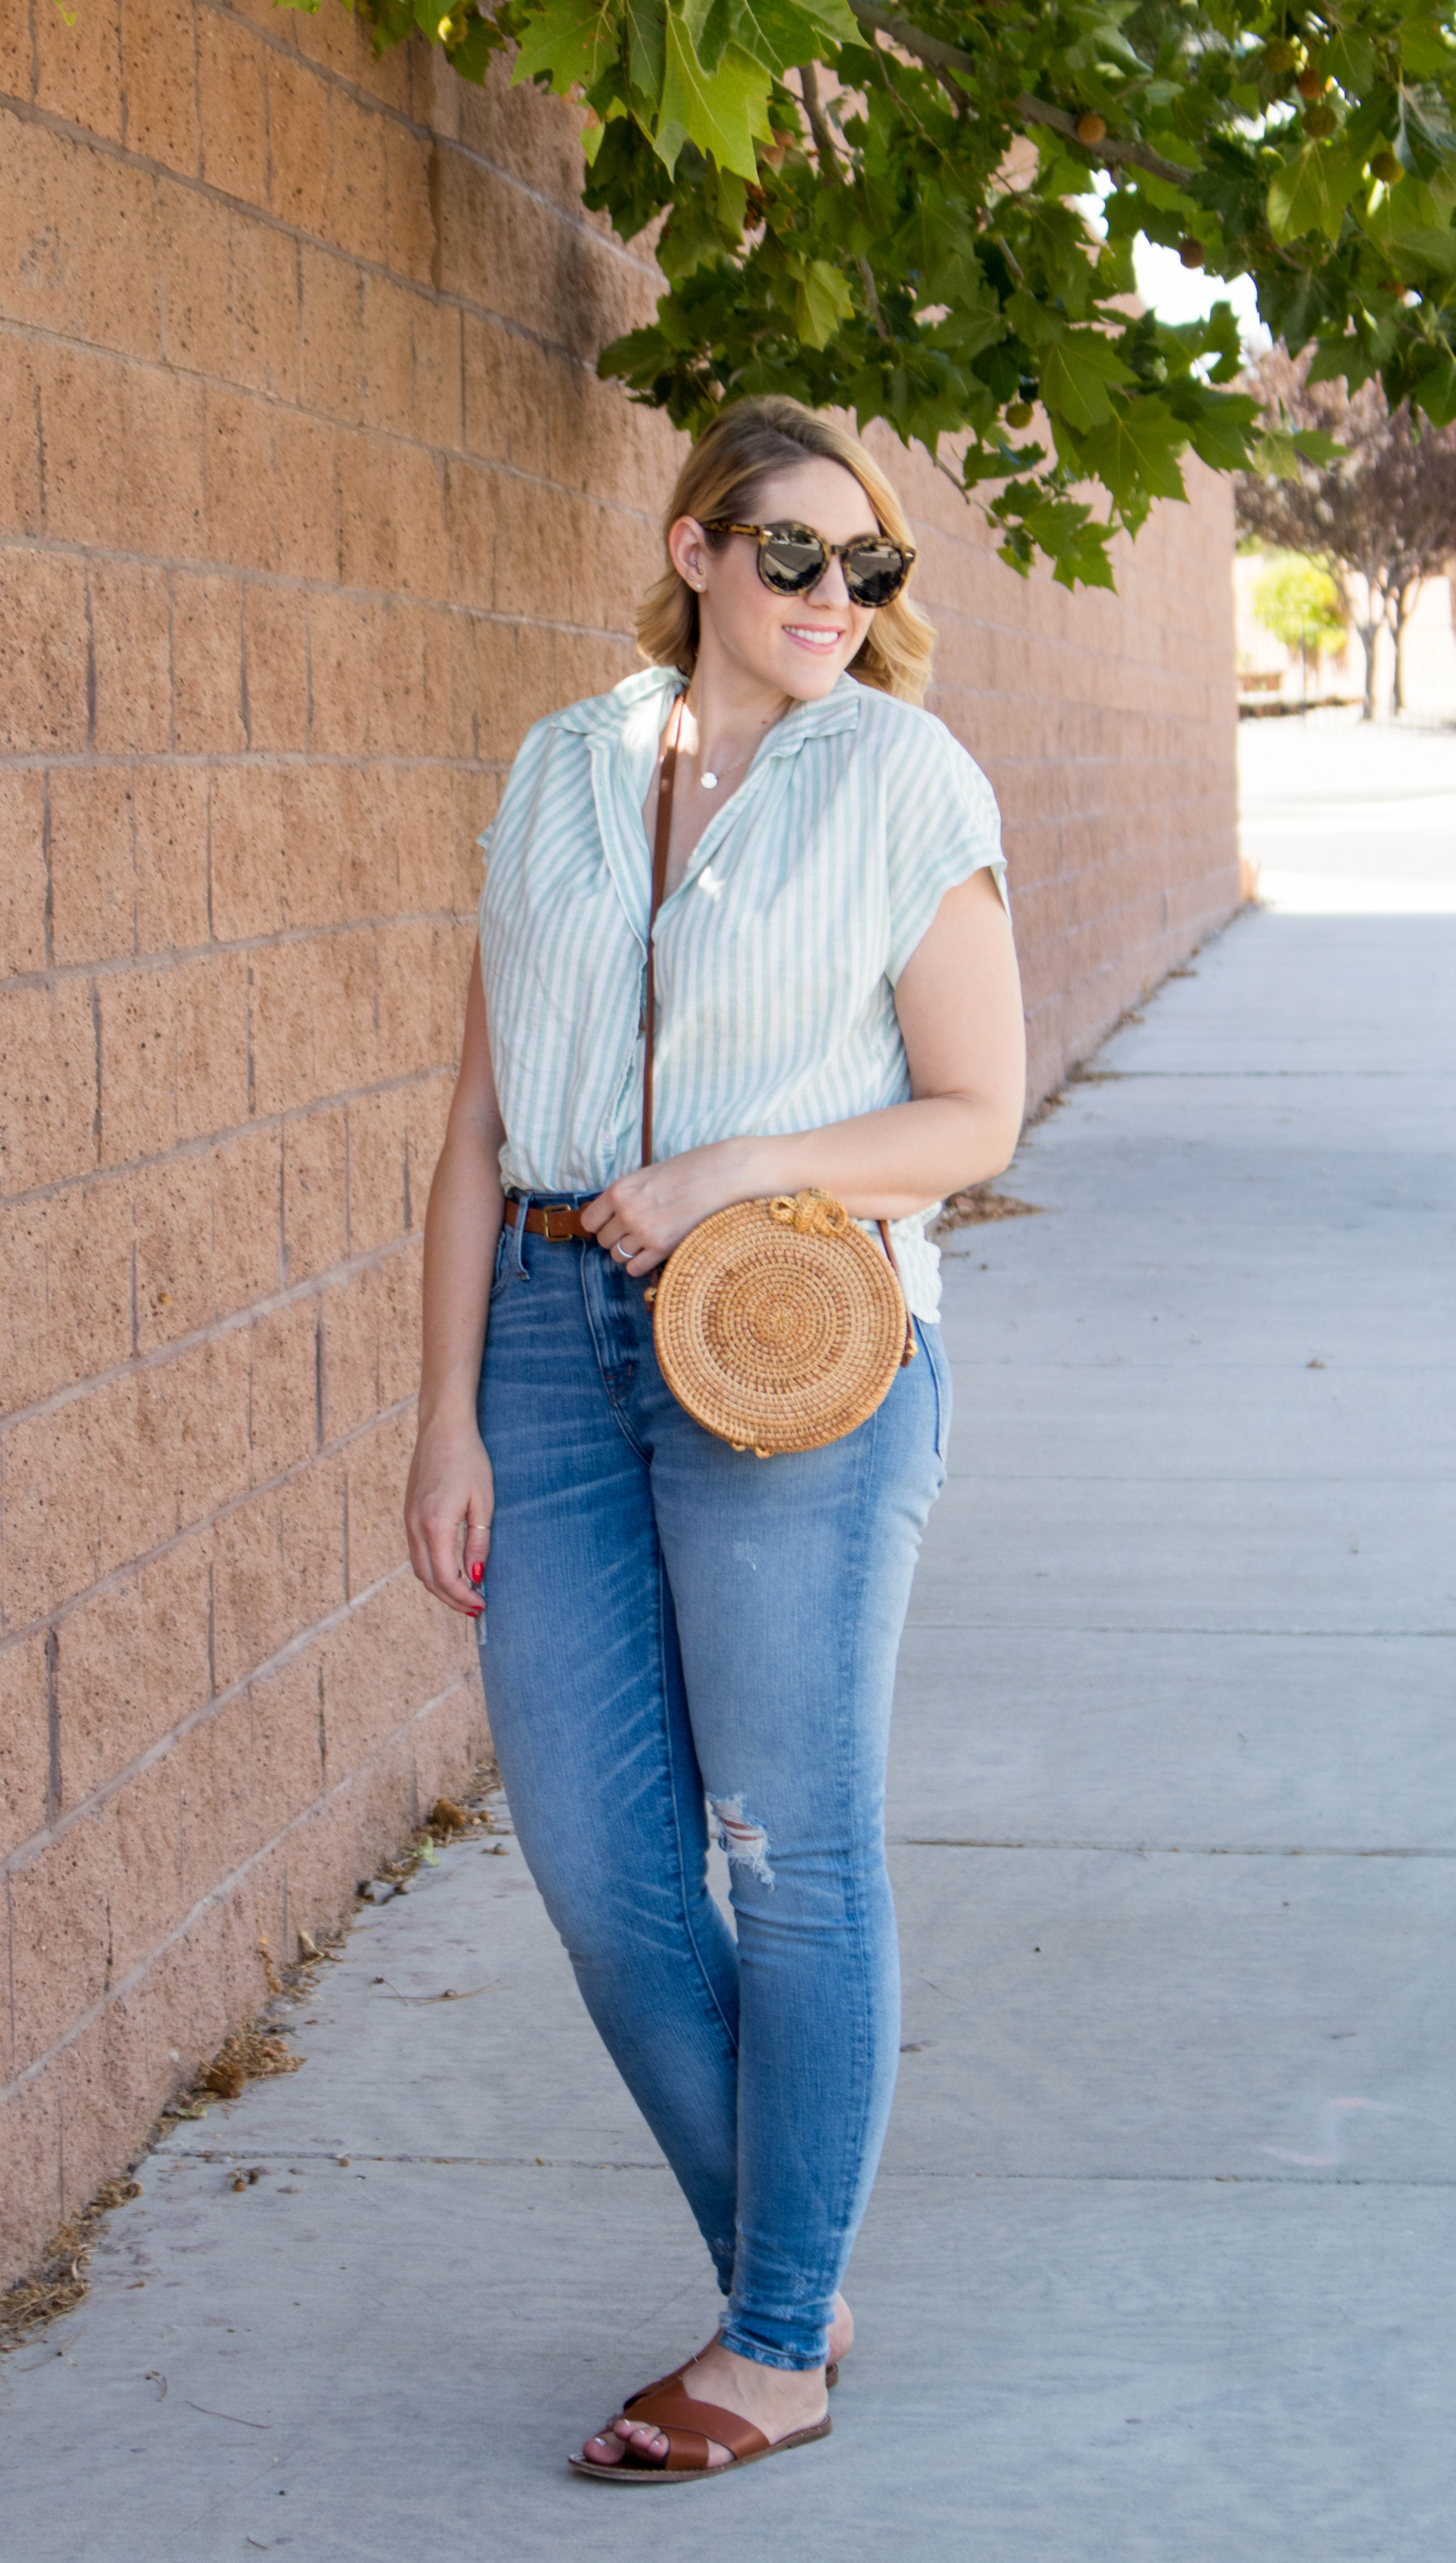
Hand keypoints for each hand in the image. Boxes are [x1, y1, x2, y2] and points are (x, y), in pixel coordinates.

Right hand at [404, 1415, 494, 1616]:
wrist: (442, 1428)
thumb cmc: (468, 1460)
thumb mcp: (483, 1502)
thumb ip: (479, 1541)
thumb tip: (476, 1575)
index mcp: (435, 1525)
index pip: (445, 1577)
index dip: (463, 1596)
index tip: (482, 1604)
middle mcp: (416, 1526)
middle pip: (427, 1579)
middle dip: (450, 1599)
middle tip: (473, 1608)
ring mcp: (409, 1519)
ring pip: (418, 1567)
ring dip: (439, 1586)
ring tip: (462, 1594)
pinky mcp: (409, 1513)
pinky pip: (415, 1551)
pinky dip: (430, 1568)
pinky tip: (448, 1569)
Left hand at [580, 1141, 751, 1274]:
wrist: (719, 1177)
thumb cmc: (685, 1172)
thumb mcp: (645, 1176)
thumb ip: (625, 1197)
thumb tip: (609, 1217)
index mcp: (619, 1191)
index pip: (590, 1221)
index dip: (600, 1224)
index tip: (611, 1224)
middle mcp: (627, 1213)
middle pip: (603, 1241)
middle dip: (616, 1237)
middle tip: (635, 1230)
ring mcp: (644, 1232)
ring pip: (617, 1256)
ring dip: (629, 1251)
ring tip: (647, 1239)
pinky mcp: (662, 1248)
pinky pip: (635, 1268)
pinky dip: (640, 1264)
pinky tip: (652, 1253)